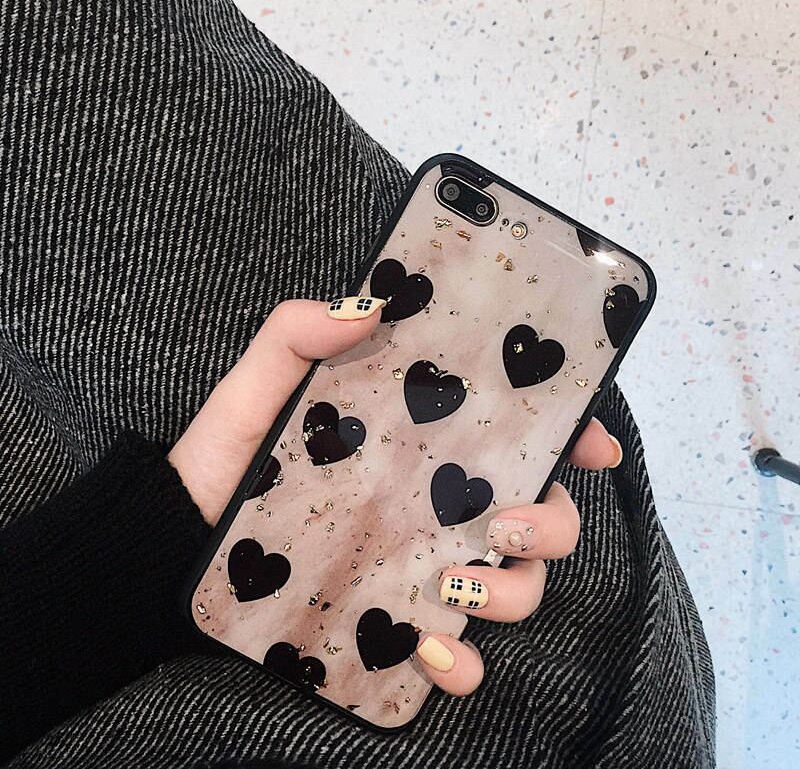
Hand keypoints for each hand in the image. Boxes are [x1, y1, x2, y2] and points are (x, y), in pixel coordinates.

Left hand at [168, 298, 622, 694]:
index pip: (517, 436)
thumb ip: (300, 334)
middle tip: (508, 523)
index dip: (571, 434)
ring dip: (513, 594)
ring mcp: (421, 566)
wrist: (177, 544)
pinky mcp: (395, 623)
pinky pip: (458, 656)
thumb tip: (367, 306)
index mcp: (422, 445)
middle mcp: (436, 506)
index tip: (594, 441)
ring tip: (455, 584)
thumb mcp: (258, 387)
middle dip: (554, 524)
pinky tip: (430, 652)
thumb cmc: (225, 461)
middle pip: (539, 517)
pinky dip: (462, 664)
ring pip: (515, 588)